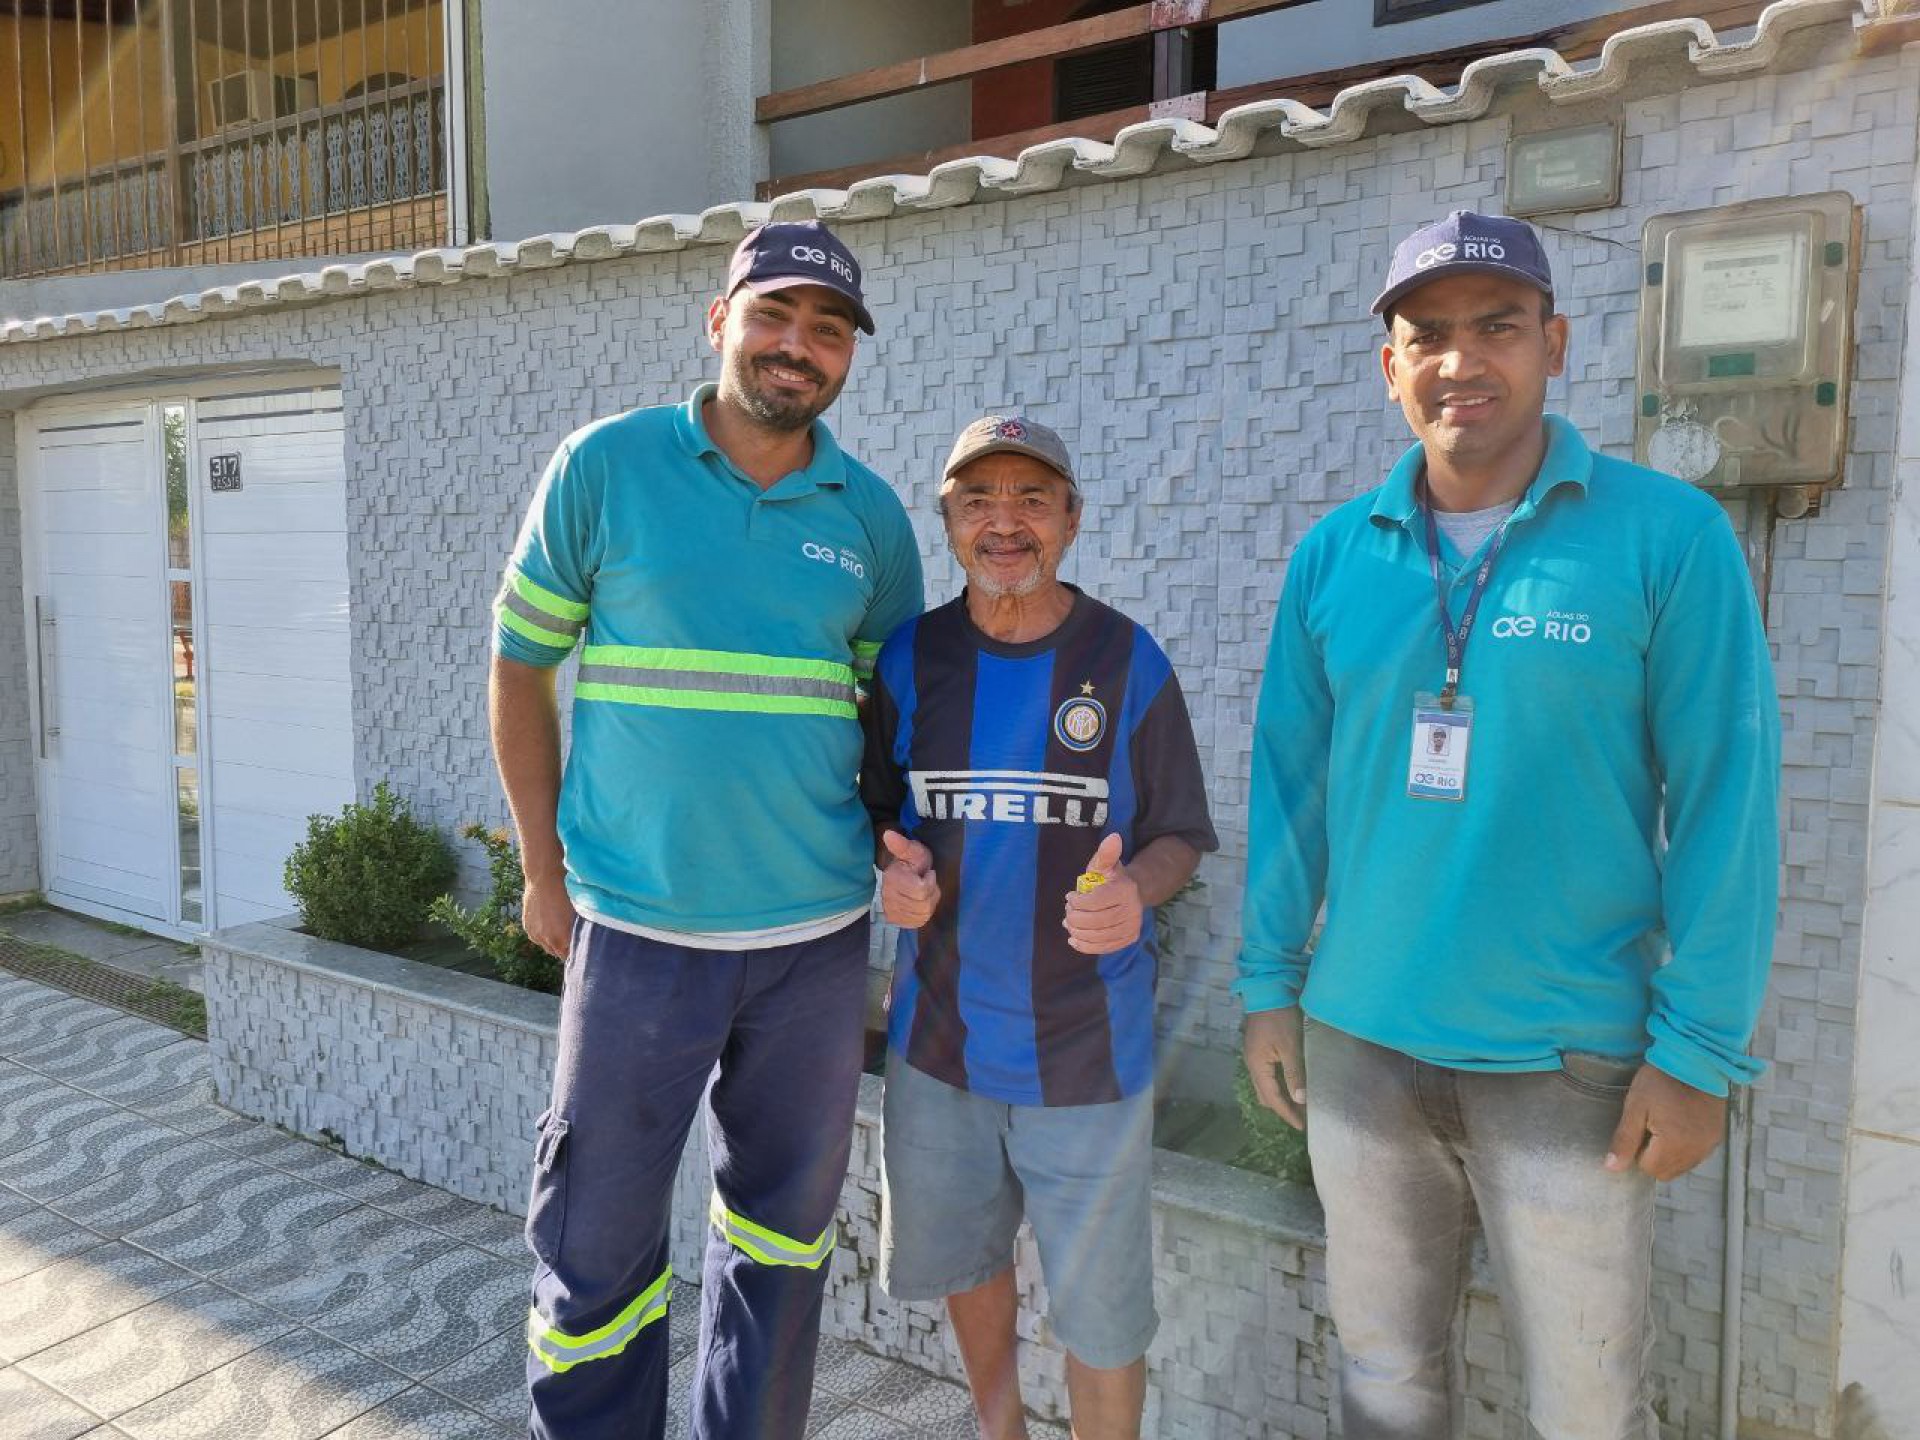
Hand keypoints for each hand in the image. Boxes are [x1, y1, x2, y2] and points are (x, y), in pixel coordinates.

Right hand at [521, 871, 576, 960]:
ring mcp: (536, 935)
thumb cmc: (568, 893)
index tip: (583, 949)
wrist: (545, 878)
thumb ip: (580, 931)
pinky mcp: (528, 928)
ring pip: (548, 947)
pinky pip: (538, 939)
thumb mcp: (579, 914)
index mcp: (563, 939)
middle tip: (573, 939)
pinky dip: (544, 935)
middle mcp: (548, 940)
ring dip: (554, 943)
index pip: (572, 956)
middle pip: (559, 954)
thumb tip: (585, 940)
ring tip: (561, 930)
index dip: (578, 952)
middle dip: (566, 949)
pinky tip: (550, 924)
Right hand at [880, 829, 939, 928]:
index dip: (929, 881)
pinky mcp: (897, 921)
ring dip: (929, 903)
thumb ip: (902, 844)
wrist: (900, 876)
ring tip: (923, 892)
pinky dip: (924, 913)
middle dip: (931, 892)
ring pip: (923, 914)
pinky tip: (920, 903)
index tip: (927, 873)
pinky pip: (918, 922)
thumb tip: (888, 834)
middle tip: (926, 882)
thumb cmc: (911, 862)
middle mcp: (889, 898)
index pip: (921, 889)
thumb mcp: (912, 850)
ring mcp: (892, 911)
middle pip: (924, 904)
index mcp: (893, 879)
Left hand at [1062, 834, 1141, 954]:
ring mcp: (1131, 928)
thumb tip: (1113, 837)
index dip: (1077, 902)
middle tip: (1067, 912)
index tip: (1069, 897)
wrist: (1133, 894)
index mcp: (1125, 890)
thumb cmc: (1111, 878)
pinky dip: (1085, 946)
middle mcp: (1132, 911)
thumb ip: (1105, 853)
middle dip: (1075, 917)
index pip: (1095, 901)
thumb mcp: (1105, 864)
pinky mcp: (1127, 940)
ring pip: (1098, 936)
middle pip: (1095, 921)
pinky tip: (1074, 939)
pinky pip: (1103, 948)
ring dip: (1077, 931)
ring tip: (1070, 923)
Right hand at [1243, 1007, 1306, 1129]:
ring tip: (1299, 1104)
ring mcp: (1254, 1056)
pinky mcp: (1259, 1049)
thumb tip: (1300, 1100)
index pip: (1272, 1098)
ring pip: (1265, 1085)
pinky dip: (1278, 1084)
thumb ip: (1294, 1074)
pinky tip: (1291, 1084)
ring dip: (1280, 1097)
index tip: (1301, 1127)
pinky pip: (1267, 1075)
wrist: (1268, 989)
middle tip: (1302, 1118)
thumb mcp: (1291, 1046)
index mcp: (1257, 1065)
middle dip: (1283, 1108)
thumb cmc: (1280, 1018)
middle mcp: (1252, 1063)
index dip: (1287, 1114)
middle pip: (1265, 1095)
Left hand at [1604, 1064, 1727, 1180]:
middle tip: (1650, 1126)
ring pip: (1681, 1165)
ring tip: (1666, 1122)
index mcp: (1674, 1145)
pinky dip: (1684, 1147)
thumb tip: (1612, 1168)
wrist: (1695, 1059)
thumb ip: (1624, 1140)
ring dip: (1669, 1153)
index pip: (1648, 1168)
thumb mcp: (1635, 1107)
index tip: (1640, 1126)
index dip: (1638, 1150)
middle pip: (1666, 1171)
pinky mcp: (1716, 1137)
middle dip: (1653, 1155)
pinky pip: (1696, 1154)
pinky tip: (1680, 1123)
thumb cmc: (1661, 1080)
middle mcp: (1695, 1151)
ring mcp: (1708, 1145)